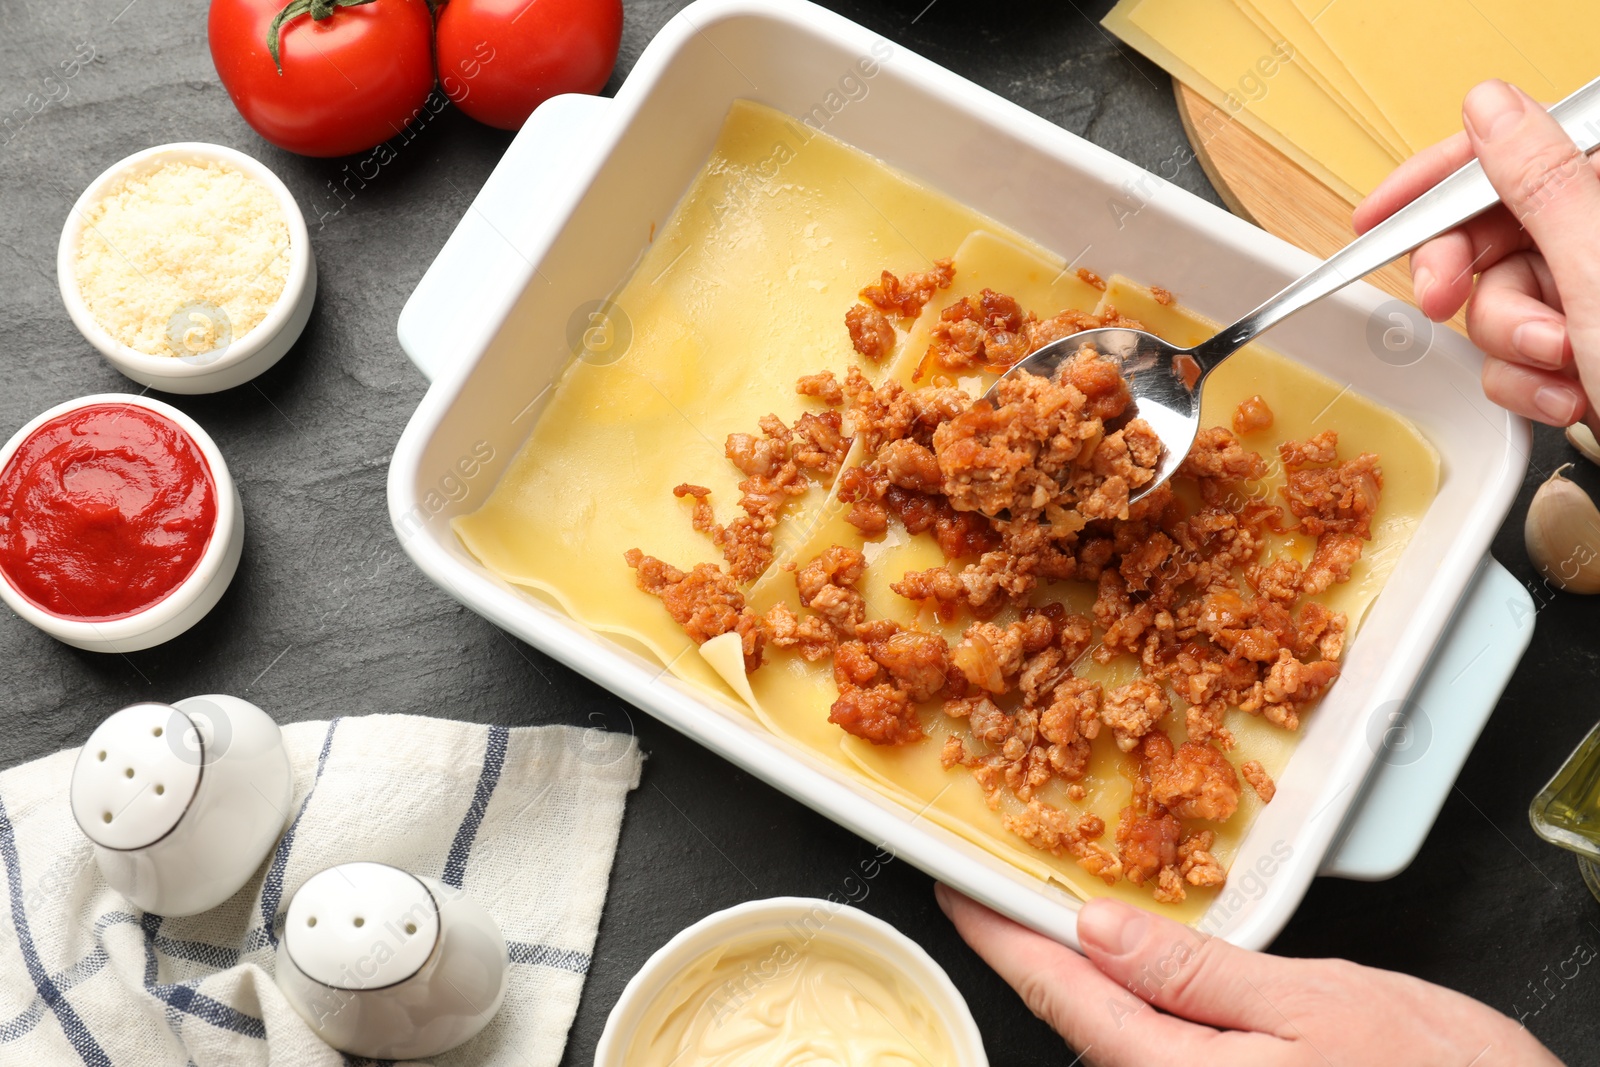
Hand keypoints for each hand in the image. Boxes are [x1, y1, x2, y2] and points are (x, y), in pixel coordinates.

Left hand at [935, 884, 1559, 1065]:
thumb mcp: (1315, 1007)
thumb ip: (1194, 974)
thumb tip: (1096, 929)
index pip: (1060, 996)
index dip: (1000, 936)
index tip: (956, 891)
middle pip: (1079, 1021)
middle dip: (1037, 951)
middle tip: (1000, 884)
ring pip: (1116, 1035)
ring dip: (1086, 974)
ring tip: (1061, 910)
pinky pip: (1157, 1049)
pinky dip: (1136, 999)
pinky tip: (1140, 964)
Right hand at [1353, 79, 1599, 431]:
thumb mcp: (1599, 269)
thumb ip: (1539, 182)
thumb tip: (1491, 110)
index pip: (1514, 151)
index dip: (1436, 183)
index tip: (1379, 216)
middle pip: (1493, 235)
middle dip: (1475, 282)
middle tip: (1446, 299)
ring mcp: (1595, 300)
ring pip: (1498, 303)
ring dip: (1511, 346)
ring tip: (1559, 365)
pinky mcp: (1584, 353)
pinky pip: (1514, 355)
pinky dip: (1527, 383)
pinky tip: (1568, 395)